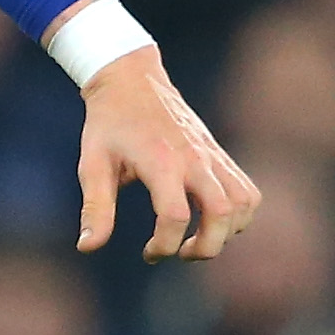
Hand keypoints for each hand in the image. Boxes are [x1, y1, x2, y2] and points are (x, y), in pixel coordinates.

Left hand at [74, 41, 258, 260]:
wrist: (132, 81)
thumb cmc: (108, 125)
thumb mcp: (92, 164)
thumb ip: (95, 207)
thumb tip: (87, 246)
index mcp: (160, 161)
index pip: (175, 215)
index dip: (164, 244)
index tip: (148, 252)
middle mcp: (194, 159)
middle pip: (222, 213)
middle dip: (206, 246)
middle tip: (180, 253)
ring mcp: (212, 156)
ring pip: (243, 203)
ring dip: (227, 232)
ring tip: (198, 240)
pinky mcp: (220, 155)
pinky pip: (247, 190)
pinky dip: (240, 214)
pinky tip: (212, 221)